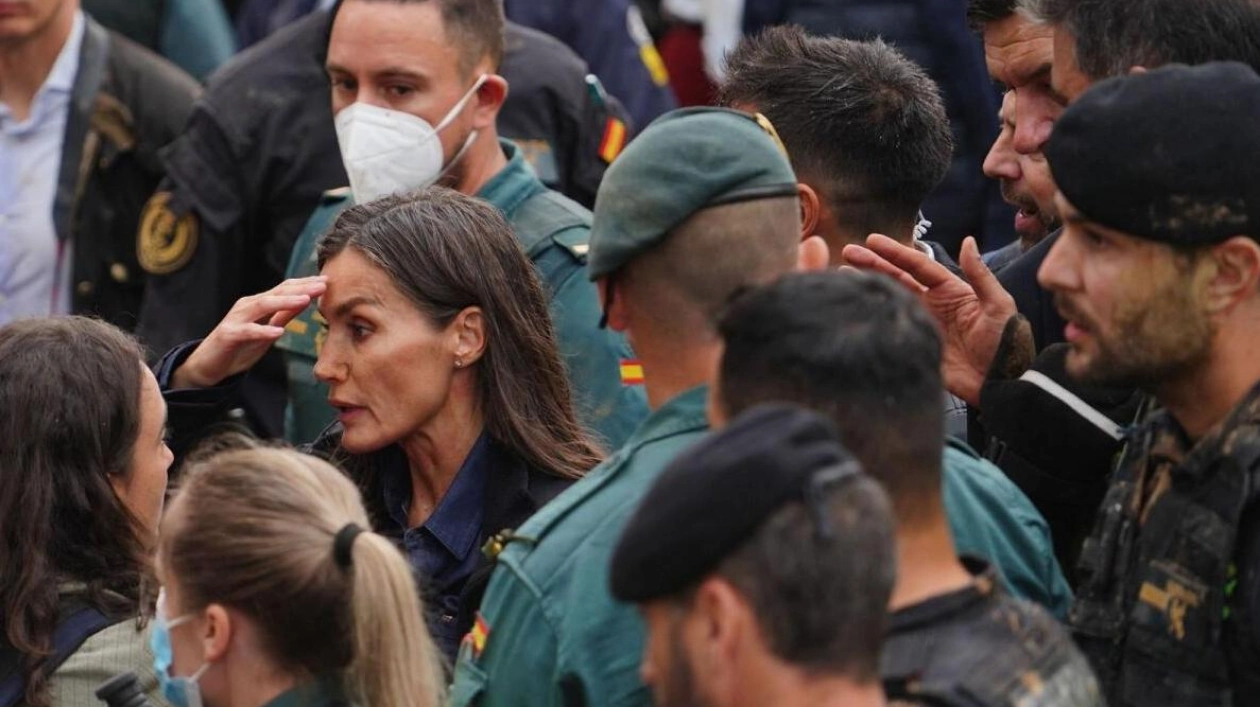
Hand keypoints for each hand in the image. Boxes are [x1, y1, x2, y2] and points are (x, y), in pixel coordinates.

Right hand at [172, 277, 327, 388]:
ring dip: (285, 302)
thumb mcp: (268, 329)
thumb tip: (306, 300)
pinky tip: (278, 332)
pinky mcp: (228, 335)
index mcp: (259, 303)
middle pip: (277, 293)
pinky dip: (263, 331)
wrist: (209, 365)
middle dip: (301, 288)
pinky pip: (248, 331)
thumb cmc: (240, 346)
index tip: (327, 282)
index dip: (305, 285)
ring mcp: (237, 319)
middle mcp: (248, 306)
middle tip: (323, 285)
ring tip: (306, 300)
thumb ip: (284, 315)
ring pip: (263, 305)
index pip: (284, 289)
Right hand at [842, 235, 1016, 405]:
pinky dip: (870, 320)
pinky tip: (853, 311)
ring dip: (867, 287)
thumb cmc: (1005, 341)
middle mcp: (930, 304)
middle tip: (847, 252)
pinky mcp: (914, 346)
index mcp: (949, 290)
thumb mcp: (998, 304)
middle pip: (896, 278)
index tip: (871, 240)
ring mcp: (919, 325)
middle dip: (871, 264)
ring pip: (888, 300)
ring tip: (841, 275)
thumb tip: (967, 241)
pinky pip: (888, 330)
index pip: (916, 265)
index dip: (894, 252)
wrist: (1001, 382)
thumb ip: (980, 275)